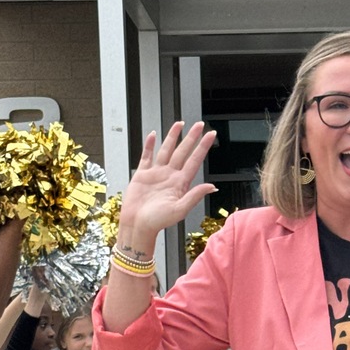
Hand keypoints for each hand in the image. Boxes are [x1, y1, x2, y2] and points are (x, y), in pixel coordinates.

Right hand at [119, 122, 216, 247]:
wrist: (137, 225)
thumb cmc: (158, 221)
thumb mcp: (180, 210)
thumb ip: (195, 196)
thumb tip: (212, 186)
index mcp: (180, 183)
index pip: (194, 160)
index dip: (203, 147)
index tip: (211, 135)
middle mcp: (170, 176)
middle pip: (183, 151)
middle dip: (191, 138)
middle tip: (199, 124)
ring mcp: (156, 174)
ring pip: (166, 150)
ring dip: (172, 137)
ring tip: (179, 124)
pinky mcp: (142, 174)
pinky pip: (146, 156)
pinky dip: (149, 145)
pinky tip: (153, 135)